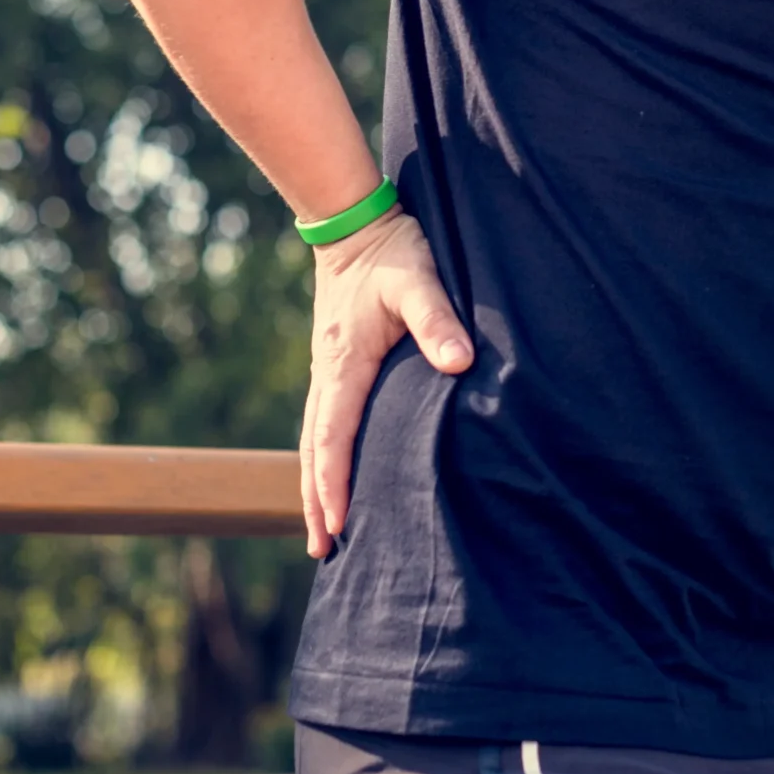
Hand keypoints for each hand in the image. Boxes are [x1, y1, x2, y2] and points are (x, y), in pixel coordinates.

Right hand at [299, 207, 471, 558]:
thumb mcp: (419, 280)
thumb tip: (460, 364)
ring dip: (315, 485)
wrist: (353, 223)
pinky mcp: (334, 364)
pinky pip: (324, 422)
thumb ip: (438, 320)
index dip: (334, 483)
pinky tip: (332, 474)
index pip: (334, 436)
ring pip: (314, 439)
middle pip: (314, 450)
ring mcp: (327, 369)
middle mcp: (327, 373)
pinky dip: (323, 457)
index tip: (337, 524)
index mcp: (344, 363)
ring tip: (322, 531)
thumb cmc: (390, 251)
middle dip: (316, 501)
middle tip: (321, 550)